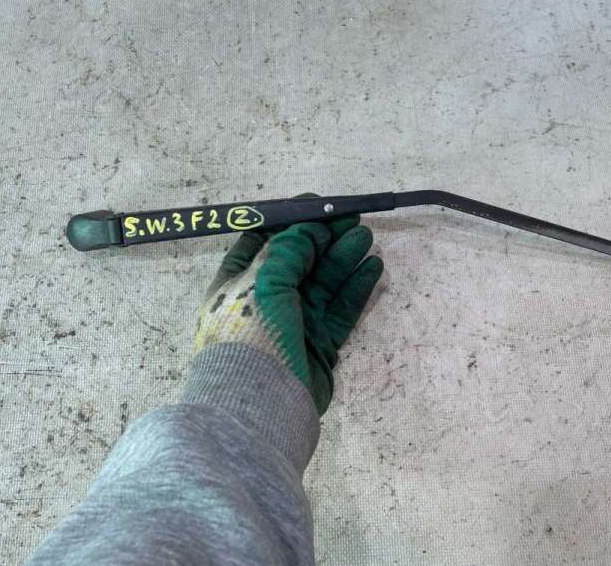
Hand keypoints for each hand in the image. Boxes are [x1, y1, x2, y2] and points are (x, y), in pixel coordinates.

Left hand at [193, 213, 382, 414]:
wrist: (260, 404)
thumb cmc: (251, 334)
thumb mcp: (262, 281)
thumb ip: (288, 249)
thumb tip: (308, 228)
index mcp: (238, 283)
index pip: (264, 242)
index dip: (291, 222)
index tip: (319, 206)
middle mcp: (265, 301)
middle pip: (300, 261)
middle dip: (324, 239)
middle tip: (352, 221)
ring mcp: (294, 324)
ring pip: (324, 284)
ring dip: (344, 259)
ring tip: (366, 239)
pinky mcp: (319, 346)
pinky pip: (341, 310)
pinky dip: (356, 288)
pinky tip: (372, 268)